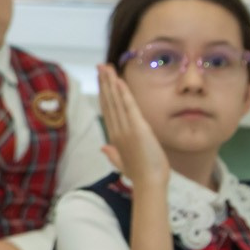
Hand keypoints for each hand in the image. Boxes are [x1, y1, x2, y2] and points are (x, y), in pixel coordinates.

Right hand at [96, 64, 168, 187]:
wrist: (148, 183)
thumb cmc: (139, 175)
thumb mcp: (123, 163)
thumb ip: (113, 155)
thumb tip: (103, 148)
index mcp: (114, 137)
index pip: (107, 110)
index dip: (103, 93)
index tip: (101, 79)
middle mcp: (117, 131)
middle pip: (108, 102)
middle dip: (104, 82)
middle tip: (100, 66)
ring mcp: (126, 129)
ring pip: (116, 101)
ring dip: (110, 83)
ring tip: (106, 67)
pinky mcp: (137, 129)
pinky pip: (129, 107)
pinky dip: (123, 94)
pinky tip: (119, 81)